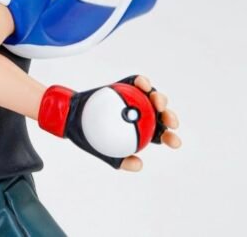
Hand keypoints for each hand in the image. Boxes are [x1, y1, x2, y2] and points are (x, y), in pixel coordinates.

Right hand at [61, 75, 180, 169]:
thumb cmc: (89, 135)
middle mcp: (142, 113)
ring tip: (157, 102)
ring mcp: (135, 98)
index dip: (171, 137)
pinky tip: (142, 85)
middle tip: (170, 122)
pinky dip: (143, 82)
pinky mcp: (127, 85)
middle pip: (161, 115)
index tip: (174, 142)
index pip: (160, 134)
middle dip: (170, 118)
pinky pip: (138, 82)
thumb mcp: (105, 152)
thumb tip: (139, 164)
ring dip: (160, 98)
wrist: (72, 117)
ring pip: (153, 96)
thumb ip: (121, 161)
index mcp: (142, 130)